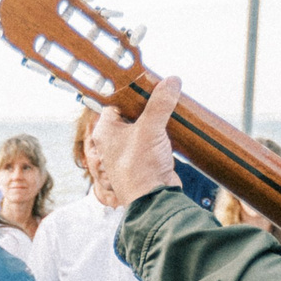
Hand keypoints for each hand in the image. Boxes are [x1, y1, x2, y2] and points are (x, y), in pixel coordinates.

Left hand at [89, 75, 185, 208]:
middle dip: (149, 104)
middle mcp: (115, 141)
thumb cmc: (140, 167)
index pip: (116, 102)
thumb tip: (171, 81)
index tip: (148, 83)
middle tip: (164, 92)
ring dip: (158, 119)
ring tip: (172, 106)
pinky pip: (154, 139)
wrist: (153, 200)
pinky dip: (164, 132)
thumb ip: (160, 103)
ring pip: (145, 126)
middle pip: (132, 113)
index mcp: (106, 131)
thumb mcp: (150, 128)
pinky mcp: (146, 159)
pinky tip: (175, 125)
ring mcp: (130, 151)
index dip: (132, 92)